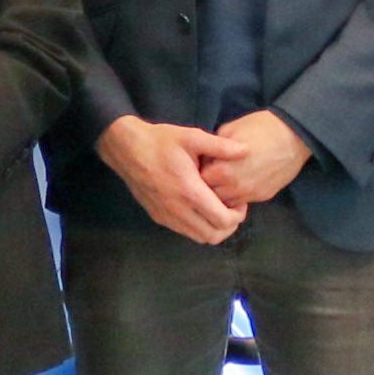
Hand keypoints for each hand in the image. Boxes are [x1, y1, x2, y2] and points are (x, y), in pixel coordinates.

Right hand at [101, 114, 241, 244]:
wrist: (126, 149)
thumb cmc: (160, 141)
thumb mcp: (191, 137)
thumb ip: (220, 146)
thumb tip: (246, 150)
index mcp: (190, 191)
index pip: (223, 221)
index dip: (238, 215)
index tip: (239, 201)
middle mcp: (178, 210)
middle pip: (213, 236)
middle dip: (229, 226)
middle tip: (232, 208)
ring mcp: (166, 216)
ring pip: (199, 238)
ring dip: (213, 228)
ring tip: (217, 208)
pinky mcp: (158, 217)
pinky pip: (184, 231)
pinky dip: (198, 226)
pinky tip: (199, 207)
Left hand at [193, 110, 311, 211]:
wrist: (295, 136)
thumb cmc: (261, 127)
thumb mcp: (229, 129)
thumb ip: (213, 147)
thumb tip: (205, 156)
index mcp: (223, 170)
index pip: (199, 181)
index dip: (198, 172)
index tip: (200, 165)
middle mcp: (236, 187)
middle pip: (210, 196)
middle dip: (207, 186)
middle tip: (211, 173)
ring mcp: (251, 194)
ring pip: (226, 203)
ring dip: (222, 194)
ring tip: (224, 179)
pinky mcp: (263, 196)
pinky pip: (243, 202)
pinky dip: (237, 196)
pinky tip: (238, 182)